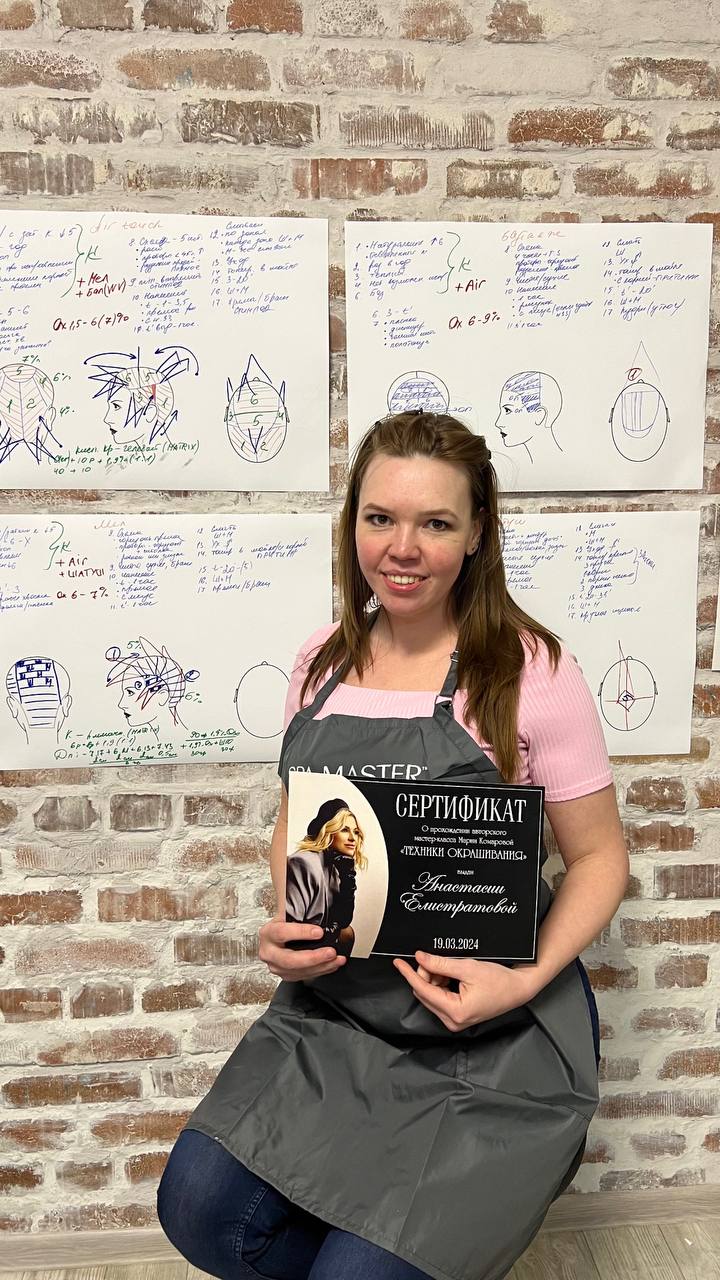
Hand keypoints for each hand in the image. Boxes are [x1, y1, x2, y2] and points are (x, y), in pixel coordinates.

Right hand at [259, 917, 346, 980]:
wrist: (278, 934)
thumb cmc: (285, 922)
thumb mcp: (288, 913)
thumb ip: (301, 909)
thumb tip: (322, 897)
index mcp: (268, 933)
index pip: (282, 933)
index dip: (301, 933)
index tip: (319, 932)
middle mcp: (268, 952)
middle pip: (290, 960)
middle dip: (313, 958)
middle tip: (330, 952)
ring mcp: (276, 966)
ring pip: (298, 971)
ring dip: (321, 967)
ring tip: (337, 959)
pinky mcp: (285, 975)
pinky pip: (304, 976)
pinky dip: (321, 971)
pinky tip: (332, 965)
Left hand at [393, 952, 536, 1032]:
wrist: (517, 989)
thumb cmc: (499, 981)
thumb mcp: (468, 968)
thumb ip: (441, 964)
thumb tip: (420, 958)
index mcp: (455, 1012)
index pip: (423, 990)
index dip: (409, 973)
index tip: (398, 962)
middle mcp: (452, 1021)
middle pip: (425, 993)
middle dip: (425, 974)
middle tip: (432, 958)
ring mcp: (454, 1021)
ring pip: (430, 996)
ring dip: (433, 979)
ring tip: (447, 968)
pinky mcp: (456, 1017)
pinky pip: (439, 999)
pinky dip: (439, 985)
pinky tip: (449, 976)